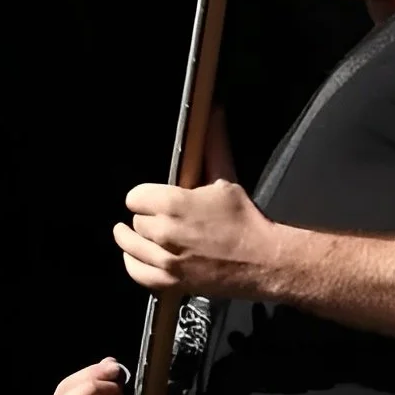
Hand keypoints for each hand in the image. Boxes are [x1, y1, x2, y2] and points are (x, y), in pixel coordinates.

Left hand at [113, 108, 279, 297]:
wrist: (263, 260)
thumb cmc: (245, 220)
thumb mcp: (226, 180)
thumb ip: (212, 147)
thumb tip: (215, 111)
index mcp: (175, 203)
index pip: (135, 197)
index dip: (145, 197)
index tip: (153, 200)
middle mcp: (164, 231)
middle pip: (136, 221)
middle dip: (148, 218)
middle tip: (166, 220)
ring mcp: (165, 260)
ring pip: (131, 245)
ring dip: (138, 241)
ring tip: (148, 237)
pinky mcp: (169, 282)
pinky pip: (135, 272)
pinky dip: (135, 264)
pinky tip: (143, 256)